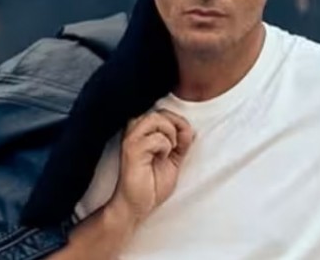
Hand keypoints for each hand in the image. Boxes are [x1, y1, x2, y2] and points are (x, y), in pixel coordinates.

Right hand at [108, 109, 194, 224]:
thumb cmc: (151, 184)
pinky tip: (160, 158)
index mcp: (141, 131)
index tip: (180, 142)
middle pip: (159, 112)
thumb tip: (189, 128)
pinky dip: (164, 147)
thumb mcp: (173, 159)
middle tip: (176, 147)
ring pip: (155, 119)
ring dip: (169, 134)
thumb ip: (180, 142)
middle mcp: (133, 131)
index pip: (162, 112)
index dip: (177, 122)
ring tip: (168, 151)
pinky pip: (155, 138)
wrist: (136, 206)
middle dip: (175, 126)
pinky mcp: (131, 150)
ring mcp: (130, 139)